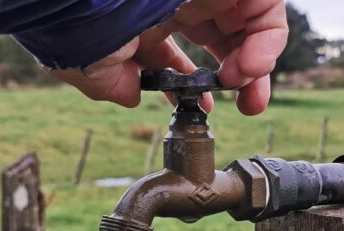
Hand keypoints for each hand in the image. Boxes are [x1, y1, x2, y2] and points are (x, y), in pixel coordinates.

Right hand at [48, 0, 287, 115]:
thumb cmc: (76, 26)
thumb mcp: (92, 68)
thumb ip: (113, 85)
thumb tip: (132, 96)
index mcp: (145, 19)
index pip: (177, 54)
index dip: (193, 83)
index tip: (202, 108)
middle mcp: (176, 1)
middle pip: (222, 39)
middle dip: (240, 77)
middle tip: (245, 106)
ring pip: (249, 25)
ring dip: (257, 64)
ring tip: (244, 86)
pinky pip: (265, 10)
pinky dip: (267, 43)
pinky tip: (248, 69)